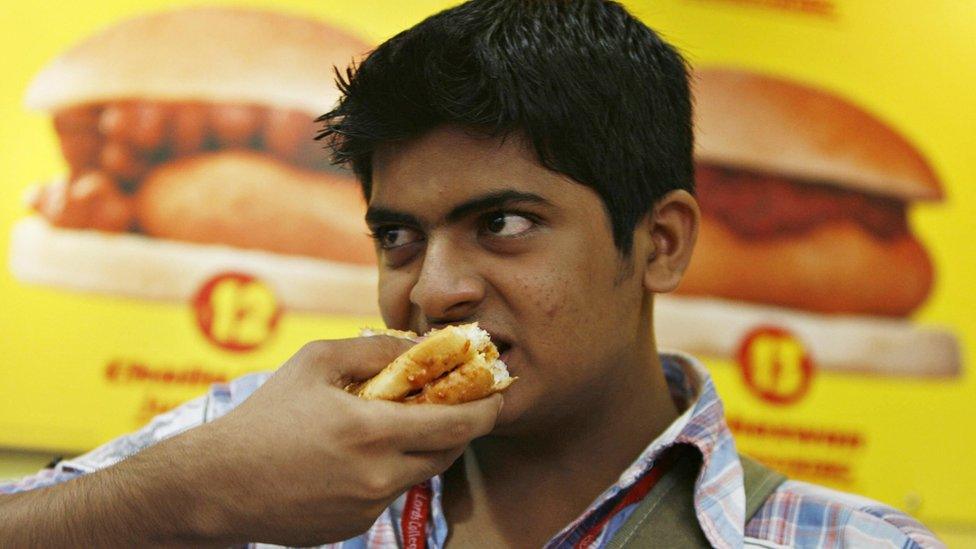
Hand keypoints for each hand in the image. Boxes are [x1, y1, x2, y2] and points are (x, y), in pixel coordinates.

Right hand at [187, 335, 503, 545]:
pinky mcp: (355, 526)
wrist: (218, 484)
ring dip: (424, 448)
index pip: (457, 424)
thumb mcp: (317, 362)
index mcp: (372, 431)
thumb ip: (374, 349)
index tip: (496, 393)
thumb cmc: (266, 416)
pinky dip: (392, 470)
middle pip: (449, 453)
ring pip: (420, 473)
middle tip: (460, 404)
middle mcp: (378, 475)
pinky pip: (391, 493)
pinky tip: (364, 453)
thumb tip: (420, 344)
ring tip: (404, 422)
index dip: (485, 409)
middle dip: (462, 428)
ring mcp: (368, 506)